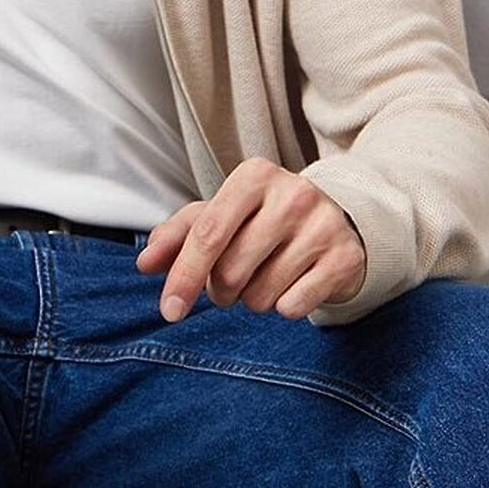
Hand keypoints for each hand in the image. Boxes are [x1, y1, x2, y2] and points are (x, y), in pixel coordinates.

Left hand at [136, 157, 366, 323]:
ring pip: (260, 296)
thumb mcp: (222, 216)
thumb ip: (179, 236)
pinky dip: (285, 307)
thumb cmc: (264, 221)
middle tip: (236, 279)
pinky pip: (292, 308)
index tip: (169, 311)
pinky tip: (295, 284)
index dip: (184, 276)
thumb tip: (144, 264)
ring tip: (268, 276)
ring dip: (254, 300)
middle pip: (231, 272)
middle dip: (223, 290)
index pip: (207, 234)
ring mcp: (323, 226)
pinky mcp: (344, 258)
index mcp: (254, 176)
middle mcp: (292, 194)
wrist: (335, 225)